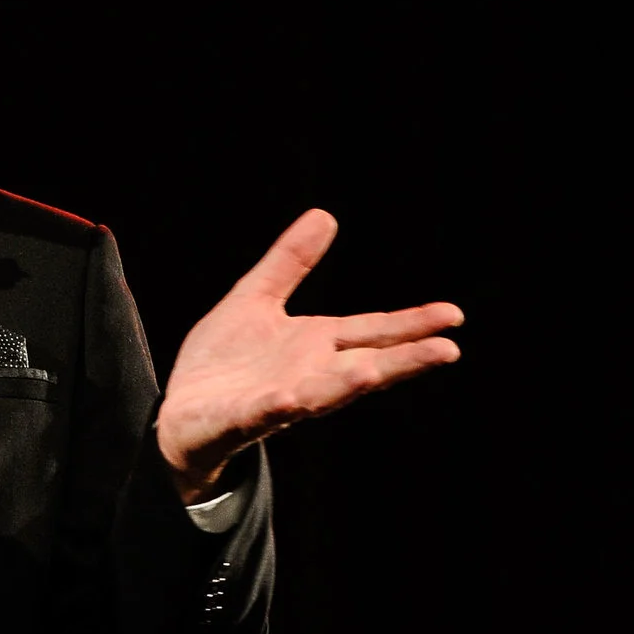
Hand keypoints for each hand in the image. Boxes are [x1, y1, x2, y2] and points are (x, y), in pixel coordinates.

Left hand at [157, 208, 462, 501]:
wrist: (180, 413)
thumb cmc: (225, 363)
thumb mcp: (256, 299)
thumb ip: (289, 263)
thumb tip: (324, 214)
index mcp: (316, 346)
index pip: (373, 332)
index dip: (412, 324)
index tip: (453, 315)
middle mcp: (307, 376)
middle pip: (364, 366)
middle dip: (403, 360)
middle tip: (448, 351)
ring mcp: (277, 401)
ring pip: (320, 395)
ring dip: (346, 386)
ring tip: (373, 375)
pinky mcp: (240, 420)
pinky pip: (261, 414)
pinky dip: (276, 407)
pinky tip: (289, 399)